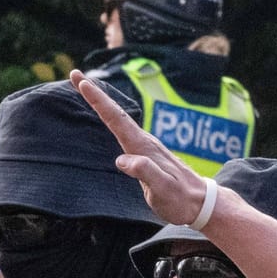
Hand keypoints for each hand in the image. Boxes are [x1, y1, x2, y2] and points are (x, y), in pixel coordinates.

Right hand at [70, 70, 208, 223]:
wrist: (201, 203)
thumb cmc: (180, 199)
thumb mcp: (162, 189)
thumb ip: (145, 173)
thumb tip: (122, 159)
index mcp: (143, 147)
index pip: (116, 119)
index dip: (98, 100)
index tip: (82, 82)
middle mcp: (144, 142)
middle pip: (115, 113)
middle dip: (95, 94)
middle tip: (75, 74)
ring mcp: (146, 147)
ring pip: (120, 119)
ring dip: (102, 103)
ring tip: (85, 87)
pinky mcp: (147, 154)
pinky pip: (124, 130)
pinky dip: (111, 118)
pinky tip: (108, 116)